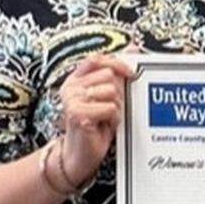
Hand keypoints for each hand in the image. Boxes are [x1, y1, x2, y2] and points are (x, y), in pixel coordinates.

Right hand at [57, 54, 134, 185]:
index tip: (131, 73)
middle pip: (109, 76)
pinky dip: (114, 119)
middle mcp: (71, 87)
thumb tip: (133, 48)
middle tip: (110, 109)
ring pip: (111, 91)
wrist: (80, 155)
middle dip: (118, 93)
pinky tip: (104, 126)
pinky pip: (110, 108)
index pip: (96, 59)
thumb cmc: (97, 125)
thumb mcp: (107, 96)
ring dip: (116, 107)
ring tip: (106, 118)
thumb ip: (116, 74)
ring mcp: (72, 99)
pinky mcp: (77, 113)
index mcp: (76, 80)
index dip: (116, 63)